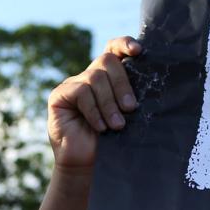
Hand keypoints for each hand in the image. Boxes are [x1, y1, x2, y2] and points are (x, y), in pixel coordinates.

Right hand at [47, 37, 140, 176]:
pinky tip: (100, 127)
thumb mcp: (125, 116)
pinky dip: (94, 110)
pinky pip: (81, 92)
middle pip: (107, 61)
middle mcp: (89, 77)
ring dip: (109, 103)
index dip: (124, 44)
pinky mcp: (58, 96)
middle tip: (131, 108)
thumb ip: (130, 96)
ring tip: (117, 125)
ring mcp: (72, 84)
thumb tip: (150, 81)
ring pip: (95, 77)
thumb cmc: (111, 142)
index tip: (138, 52)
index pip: (113, 49)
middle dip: (122, 84)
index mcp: (108, 78)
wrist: (87, 166)